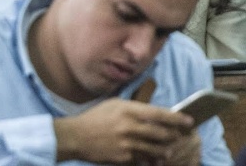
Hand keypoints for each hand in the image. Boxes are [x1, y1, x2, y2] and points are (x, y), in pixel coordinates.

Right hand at [54, 99, 194, 164]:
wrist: (76, 136)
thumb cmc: (95, 118)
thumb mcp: (114, 105)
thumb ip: (134, 108)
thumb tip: (155, 113)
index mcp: (128, 110)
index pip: (160, 114)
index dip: (178, 119)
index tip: (189, 122)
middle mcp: (130, 126)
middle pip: (163, 133)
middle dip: (175, 136)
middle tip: (181, 137)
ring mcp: (128, 143)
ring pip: (158, 150)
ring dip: (166, 150)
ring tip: (169, 150)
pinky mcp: (124, 158)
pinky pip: (145, 160)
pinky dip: (151, 160)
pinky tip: (153, 159)